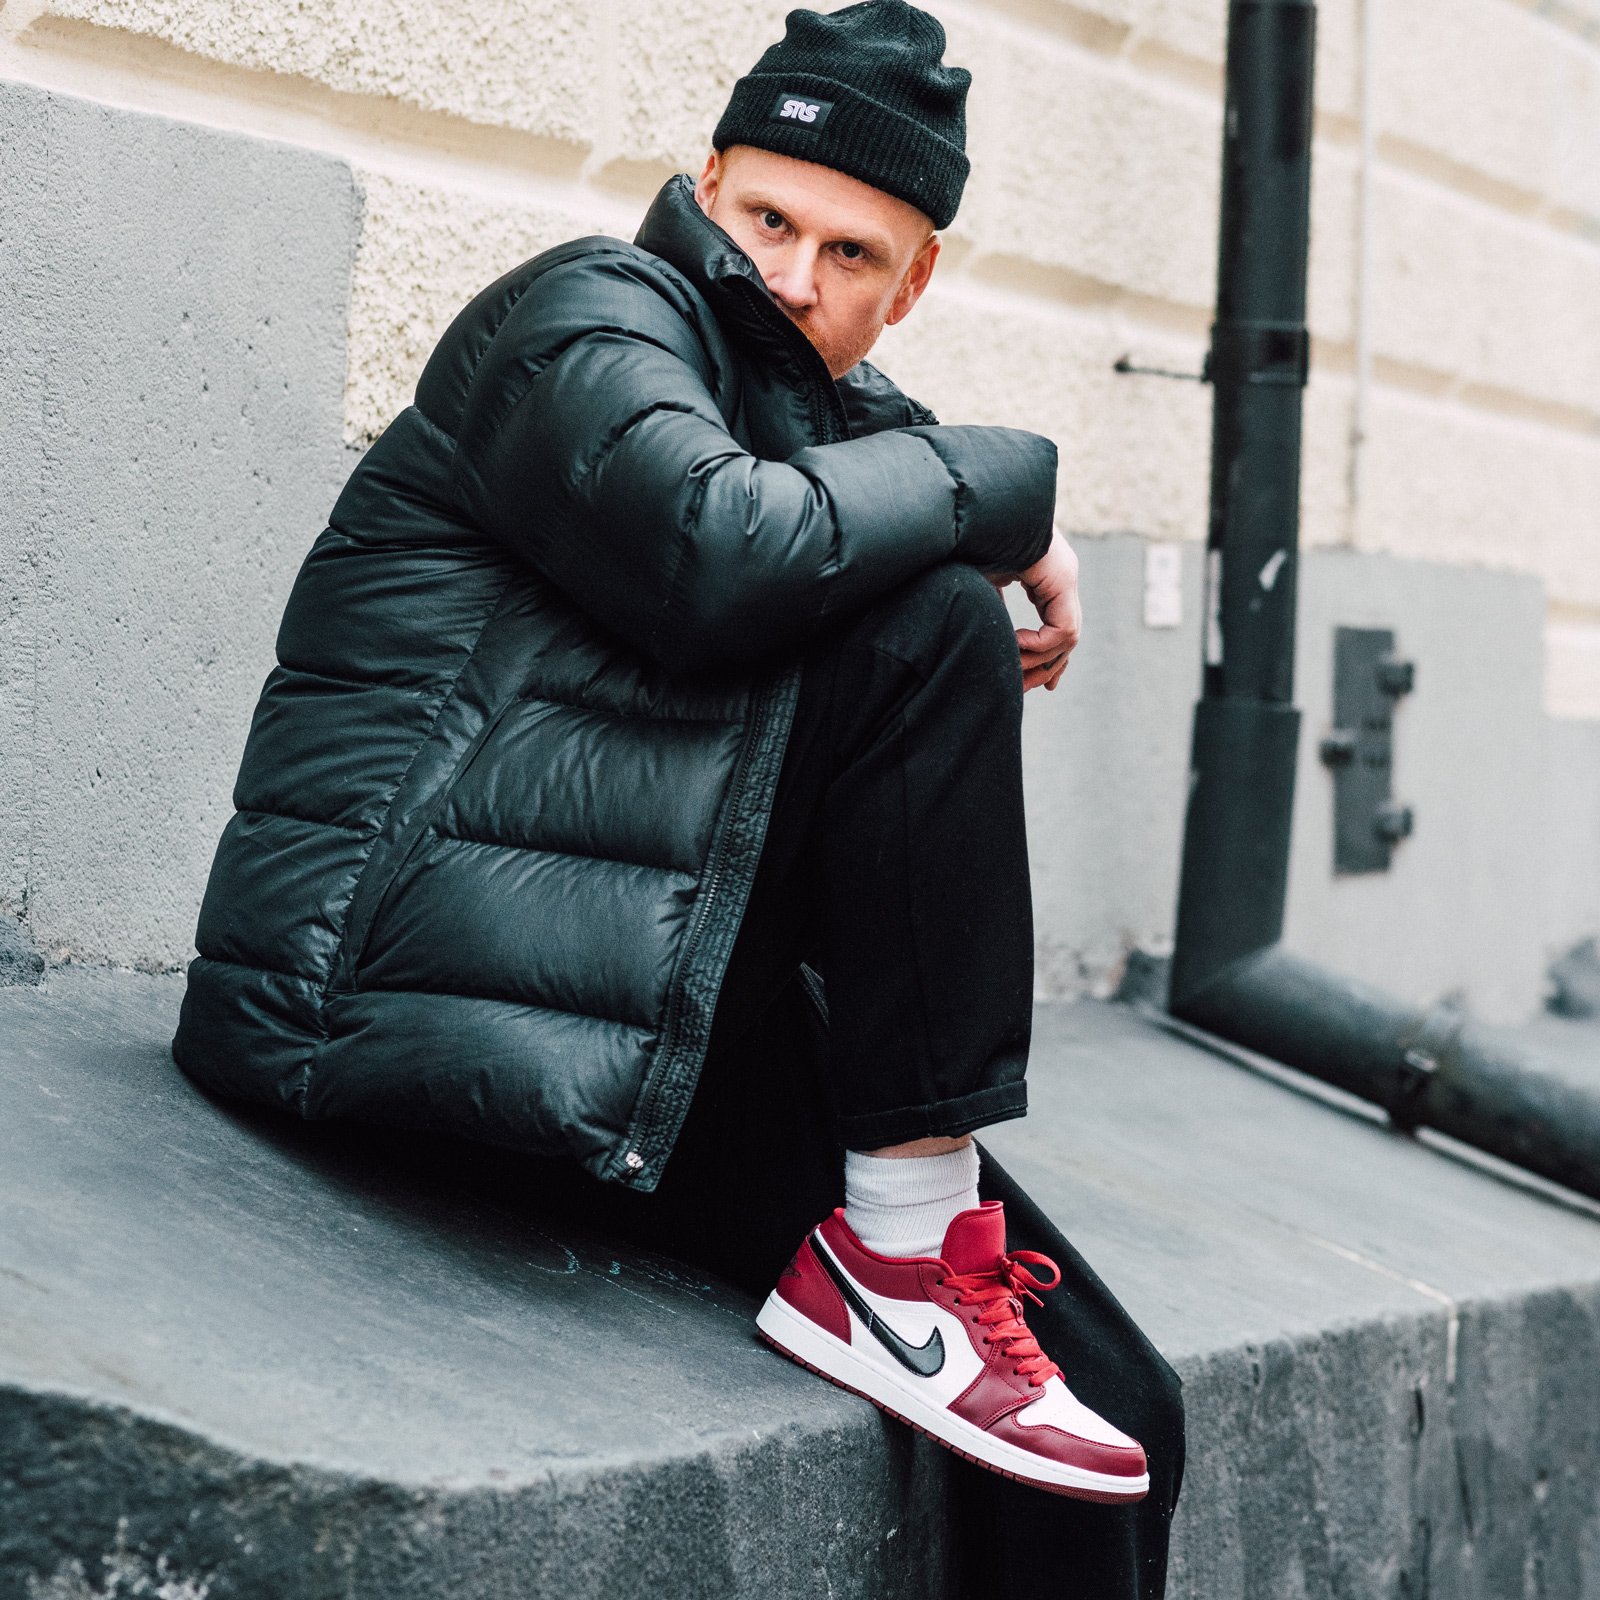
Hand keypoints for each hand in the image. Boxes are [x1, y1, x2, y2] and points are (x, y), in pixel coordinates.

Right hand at [986, 526, 1080, 691]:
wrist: (976, 512)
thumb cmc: (972, 543)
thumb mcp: (982, 585)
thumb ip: (994, 609)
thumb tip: (992, 640)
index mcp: (1047, 578)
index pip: (1059, 626)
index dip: (1048, 657)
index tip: (1035, 683)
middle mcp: (1062, 578)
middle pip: (1067, 637)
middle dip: (1046, 667)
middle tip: (1025, 689)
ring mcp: (1064, 577)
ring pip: (1068, 637)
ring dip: (1040, 660)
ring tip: (1012, 666)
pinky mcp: (1062, 579)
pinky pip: (1062, 629)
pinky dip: (1039, 645)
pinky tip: (1015, 643)